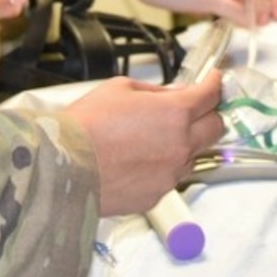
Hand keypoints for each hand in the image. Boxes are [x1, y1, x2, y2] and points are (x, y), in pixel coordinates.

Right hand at [64, 74, 225, 214]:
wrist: (61, 166)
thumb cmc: (85, 126)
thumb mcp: (120, 89)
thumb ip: (155, 92)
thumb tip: (172, 95)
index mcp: (175, 112)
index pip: (211, 95)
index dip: (215, 84)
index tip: (214, 81)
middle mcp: (180, 144)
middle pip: (216, 128)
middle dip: (208, 115)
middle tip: (193, 110)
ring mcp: (171, 173)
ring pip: (194, 155)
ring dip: (184, 143)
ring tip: (153, 138)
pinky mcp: (157, 195)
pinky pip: (170, 177)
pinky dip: (163, 167)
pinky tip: (138, 160)